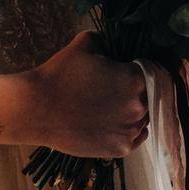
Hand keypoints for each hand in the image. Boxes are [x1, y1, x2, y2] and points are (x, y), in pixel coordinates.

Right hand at [0, 31, 148, 155]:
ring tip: (114, 108)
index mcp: (134, 79)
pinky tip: (118, 124)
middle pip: (149, 97)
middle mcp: (139, 106)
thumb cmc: (60, 74)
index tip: (129, 72)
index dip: (139, 71)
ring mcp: (130, 130)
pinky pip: (135, 138)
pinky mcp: (120, 149)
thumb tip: (112, 44)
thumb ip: (106, 39)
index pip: (151, 73)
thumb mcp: (85, 44)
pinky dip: (130, 131)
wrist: (37, 109)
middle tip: (117, 90)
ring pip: (143, 118)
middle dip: (136, 92)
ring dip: (134, 112)